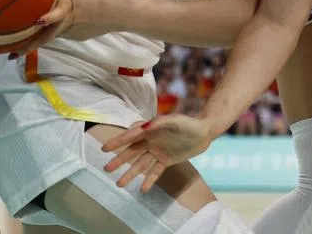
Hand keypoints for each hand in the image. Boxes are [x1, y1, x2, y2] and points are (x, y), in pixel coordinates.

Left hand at [13, 0, 118, 50]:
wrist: (119, 12)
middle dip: (29, 45)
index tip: (36, 20)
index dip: (48, 17)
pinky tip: (42, 35)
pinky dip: (50, 35)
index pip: (57, 14)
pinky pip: (60, 35)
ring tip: (17, 49)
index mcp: (69, 8)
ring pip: (51, 36)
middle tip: (11, 53)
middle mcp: (68, 24)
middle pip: (46, 37)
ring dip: (36, 42)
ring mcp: (72, 33)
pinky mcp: (76, 37)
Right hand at [101, 114, 217, 191]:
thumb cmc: (190, 123)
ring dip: (130, 174)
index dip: (118, 142)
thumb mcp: (176, 121)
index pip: (131, 136)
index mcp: (151, 129)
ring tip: (119, 184)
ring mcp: (158, 151)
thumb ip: (160, 123)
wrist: (205, 132)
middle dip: (119, 160)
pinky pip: (155, 171)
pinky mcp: (166, 160)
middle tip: (106, 169)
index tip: (105, 148)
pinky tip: (142, 189)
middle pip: (132, 152)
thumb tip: (145, 125)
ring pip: (141, 164)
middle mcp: (151, 140)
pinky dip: (149, 180)